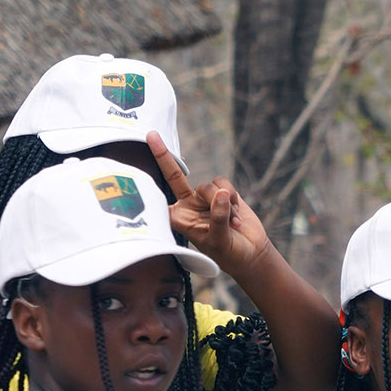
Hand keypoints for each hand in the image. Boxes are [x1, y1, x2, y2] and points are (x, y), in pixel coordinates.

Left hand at [152, 134, 271, 275]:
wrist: (251, 253)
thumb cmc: (229, 254)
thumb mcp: (219, 241)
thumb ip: (217, 217)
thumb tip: (220, 192)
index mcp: (179, 219)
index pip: (159, 199)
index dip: (146, 187)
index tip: (140, 158)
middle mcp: (188, 206)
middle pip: (178, 179)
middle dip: (169, 161)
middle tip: (152, 136)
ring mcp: (205, 198)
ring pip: (207, 185)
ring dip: (222, 201)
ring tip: (232, 222)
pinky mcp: (222, 192)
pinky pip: (222, 182)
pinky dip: (231, 196)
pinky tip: (236, 214)